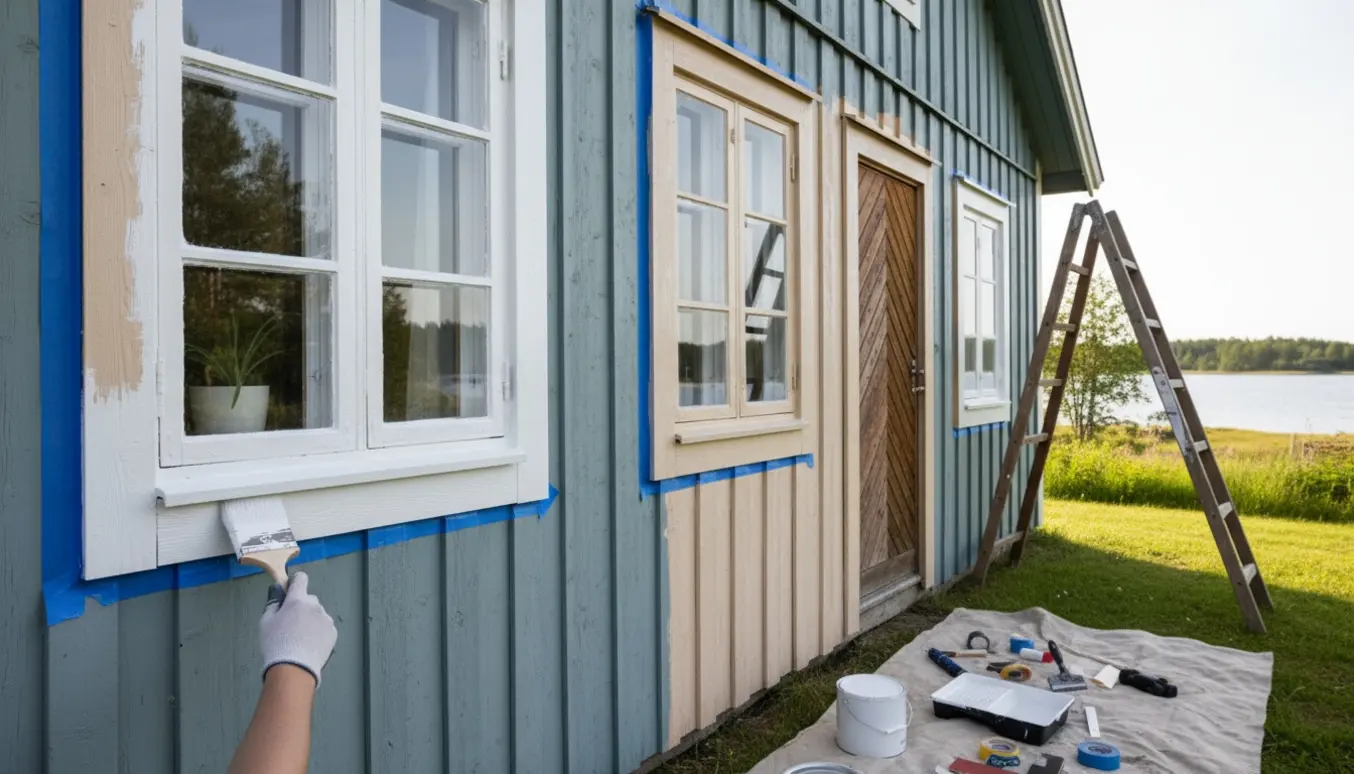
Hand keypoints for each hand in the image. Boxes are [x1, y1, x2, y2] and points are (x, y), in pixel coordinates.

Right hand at [259, 571, 337, 686]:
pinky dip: (318, 632)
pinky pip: (324, 627)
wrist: (294, 668)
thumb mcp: (266, 622)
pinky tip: (308, 643)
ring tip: (299, 638)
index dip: (295, 582)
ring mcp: (325, 619)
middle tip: (290, 623)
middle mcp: (315, 606)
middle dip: (301, 607)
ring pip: (317, 614)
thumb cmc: (276, 644)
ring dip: (310, 620)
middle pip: (308, 599)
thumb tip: (278, 595)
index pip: (300, 579)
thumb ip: (273, 604)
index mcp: (297, 600)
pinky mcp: (332, 632)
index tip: (291, 589)